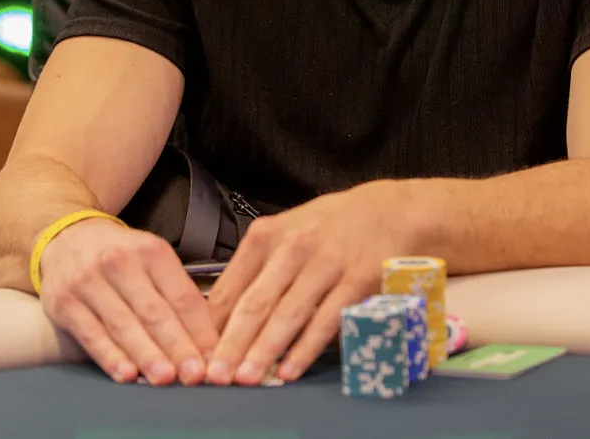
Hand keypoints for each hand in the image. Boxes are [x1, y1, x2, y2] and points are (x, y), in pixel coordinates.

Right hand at [37, 217, 218, 384]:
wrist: (66, 238)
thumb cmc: (119, 256)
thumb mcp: (151, 260)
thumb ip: (176, 294)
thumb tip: (205, 342)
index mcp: (150, 251)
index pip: (181, 296)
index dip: (200, 330)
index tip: (214, 358)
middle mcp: (119, 262)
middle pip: (154, 312)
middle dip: (177, 347)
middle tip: (194, 374)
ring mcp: (89, 282)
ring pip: (123, 325)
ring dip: (147, 355)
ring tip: (165, 378)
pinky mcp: (65, 303)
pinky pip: (92, 335)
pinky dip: (111, 357)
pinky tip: (126, 374)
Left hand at [203, 181, 419, 385]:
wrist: (389, 211)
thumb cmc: (329, 227)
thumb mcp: (286, 232)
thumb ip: (256, 269)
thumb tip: (222, 316)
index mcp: (267, 236)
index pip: (232, 286)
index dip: (214, 324)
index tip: (200, 352)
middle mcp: (294, 247)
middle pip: (255, 303)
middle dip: (233, 343)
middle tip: (216, 374)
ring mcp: (326, 264)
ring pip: (288, 314)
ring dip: (265, 350)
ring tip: (247, 378)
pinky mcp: (357, 281)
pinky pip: (326, 321)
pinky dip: (306, 348)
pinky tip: (290, 369)